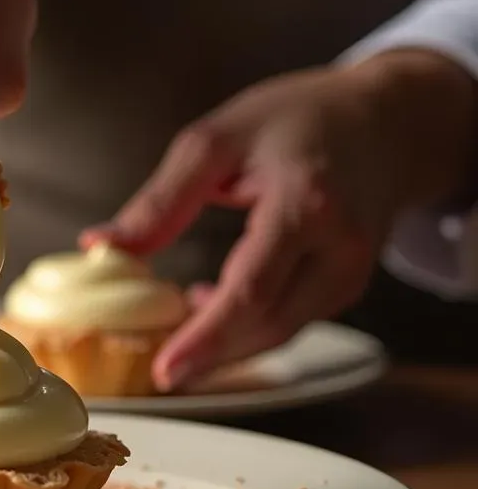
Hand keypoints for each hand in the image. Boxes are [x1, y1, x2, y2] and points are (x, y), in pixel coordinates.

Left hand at [82, 51, 477, 388]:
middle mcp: (339, 248)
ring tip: (170, 337)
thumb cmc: (299, 119)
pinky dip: (246, 327)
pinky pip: (291, 320)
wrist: (388, 122)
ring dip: (224, 345)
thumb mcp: (218, 140)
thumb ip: (161, 200)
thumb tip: (101, 244)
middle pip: (269, 324)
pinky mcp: (347, 286)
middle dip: (209, 355)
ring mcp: (351, 273)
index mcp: (306, 204)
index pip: (253, 289)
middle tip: (156, 369)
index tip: (165, 369)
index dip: (206, 337)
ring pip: (280, 332)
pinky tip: (206, 309)